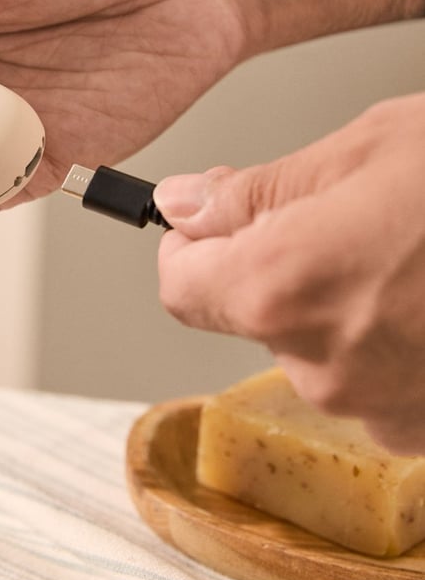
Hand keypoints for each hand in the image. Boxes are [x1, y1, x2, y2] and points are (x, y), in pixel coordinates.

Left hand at [154, 94, 424, 452]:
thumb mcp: (365, 150)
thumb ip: (258, 190)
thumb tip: (182, 205)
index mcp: (280, 286)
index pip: (180, 287)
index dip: (191, 248)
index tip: (214, 220)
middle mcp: (317, 363)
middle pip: (250, 315)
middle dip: (275, 265)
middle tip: (344, 216)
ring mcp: (377, 407)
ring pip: (315, 346)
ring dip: (338, 301)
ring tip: (408, 254)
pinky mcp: (424, 429)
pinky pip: (373, 377)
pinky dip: (388, 339)